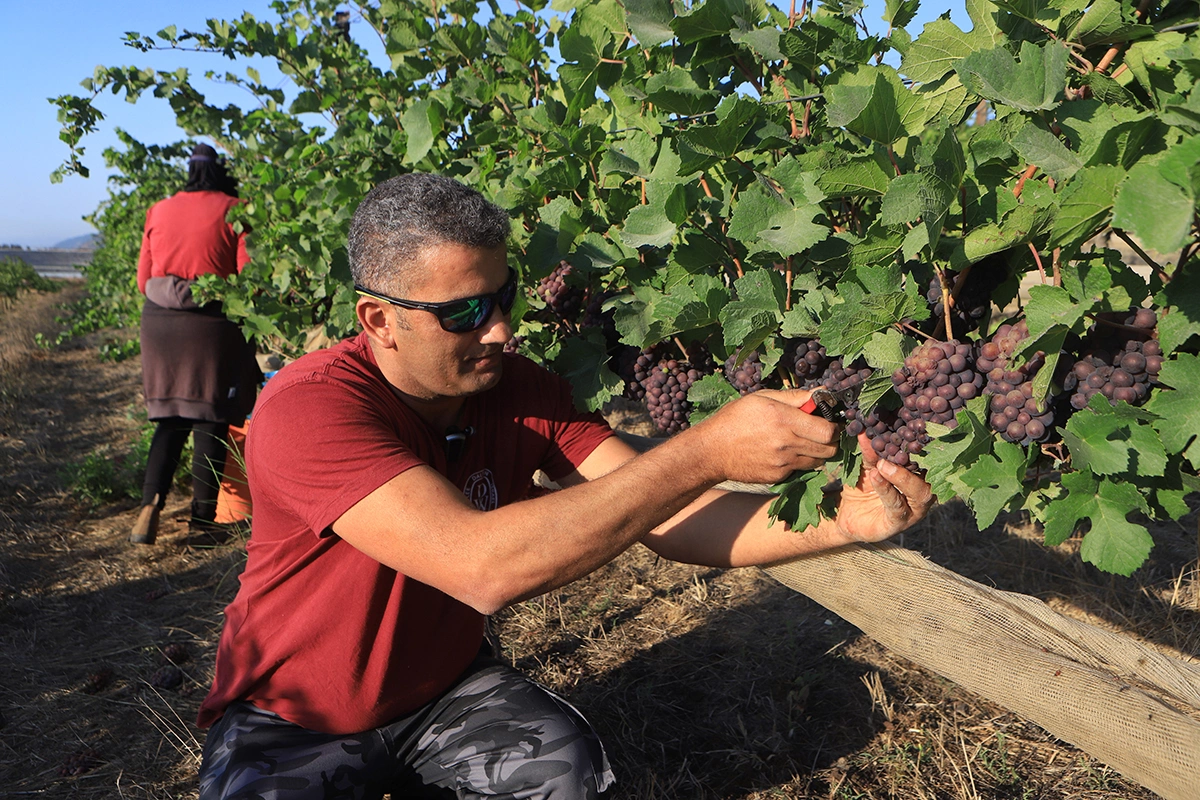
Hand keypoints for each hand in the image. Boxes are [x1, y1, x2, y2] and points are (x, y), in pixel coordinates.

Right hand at [692, 389, 840, 484]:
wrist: (712, 451)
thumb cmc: (735, 419)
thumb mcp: (761, 398)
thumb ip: (794, 396)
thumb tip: (820, 392)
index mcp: (783, 419)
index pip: (827, 430)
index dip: (834, 427)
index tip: (830, 422)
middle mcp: (786, 443)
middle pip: (828, 448)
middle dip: (831, 441)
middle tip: (823, 433)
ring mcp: (782, 462)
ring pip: (817, 461)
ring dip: (817, 452)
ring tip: (804, 442)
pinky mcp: (778, 476)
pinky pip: (800, 469)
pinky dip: (799, 461)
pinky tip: (785, 452)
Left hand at [833, 433, 935, 542]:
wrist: (847, 514)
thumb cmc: (864, 487)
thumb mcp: (867, 466)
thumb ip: (871, 451)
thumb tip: (866, 429)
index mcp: (921, 475)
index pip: (930, 457)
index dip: (924, 443)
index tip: (913, 427)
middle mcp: (924, 492)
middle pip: (933, 474)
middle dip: (916, 459)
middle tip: (895, 448)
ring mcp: (915, 510)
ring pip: (920, 493)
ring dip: (902, 476)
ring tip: (882, 466)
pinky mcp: (900, 523)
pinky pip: (898, 507)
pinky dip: (886, 489)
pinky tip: (876, 476)